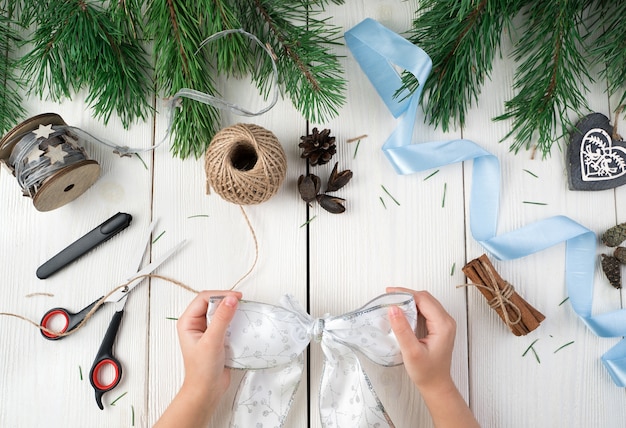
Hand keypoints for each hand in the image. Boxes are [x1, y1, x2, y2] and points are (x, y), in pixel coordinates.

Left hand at [155, 290, 241, 427]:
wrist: (207, 390)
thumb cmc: (203, 369)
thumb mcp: (212, 341)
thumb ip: (222, 318)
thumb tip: (231, 299)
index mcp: (188, 322)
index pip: (204, 298)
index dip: (220, 295)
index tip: (237, 298)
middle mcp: (196, 323)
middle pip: (212, 302)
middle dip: (226, 301)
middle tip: (241, 303)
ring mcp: (207, 330)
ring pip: (220, 311)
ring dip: (231, 310)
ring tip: (243, 312)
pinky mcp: (217, 337)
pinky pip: (227, 322)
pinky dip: (234, 320)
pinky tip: (242, 323)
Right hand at [386, 287, 455, 392]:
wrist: (436, 384)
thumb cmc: (426, 372)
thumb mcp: (411, 352)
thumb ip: (402, 329)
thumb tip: (393, 308)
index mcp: (443, 325)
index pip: (423, 299)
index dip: (405, 293)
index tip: (389, 293)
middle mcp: (446, 321)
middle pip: (425, 298)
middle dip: (406, 294)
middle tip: (389, 296)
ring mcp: (444, 323)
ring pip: (425, 302)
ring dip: (409, 299)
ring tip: (393, 302)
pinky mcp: (439, 326)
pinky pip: (426, 309)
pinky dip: (413, 306)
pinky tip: (403, 311)